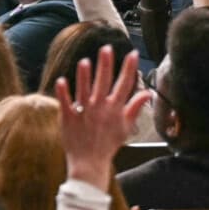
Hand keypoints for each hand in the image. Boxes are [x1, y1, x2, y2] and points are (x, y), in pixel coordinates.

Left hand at [56, 45, 148, 188]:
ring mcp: (84, 112)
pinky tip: (61, 80)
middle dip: (106, 64)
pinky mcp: (68, 118)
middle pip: (104, 82)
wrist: (90, 161)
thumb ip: (134, 108)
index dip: (129, 68)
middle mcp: (100, 108)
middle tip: (106, 48)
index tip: (132, 54)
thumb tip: (146, 93)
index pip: (124, 85)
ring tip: (85, 61)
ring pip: (84, 90)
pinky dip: (64, 92)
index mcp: (115, 109)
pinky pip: (65, 103)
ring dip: (85, 76)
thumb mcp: (126, 127)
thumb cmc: (108, 143)